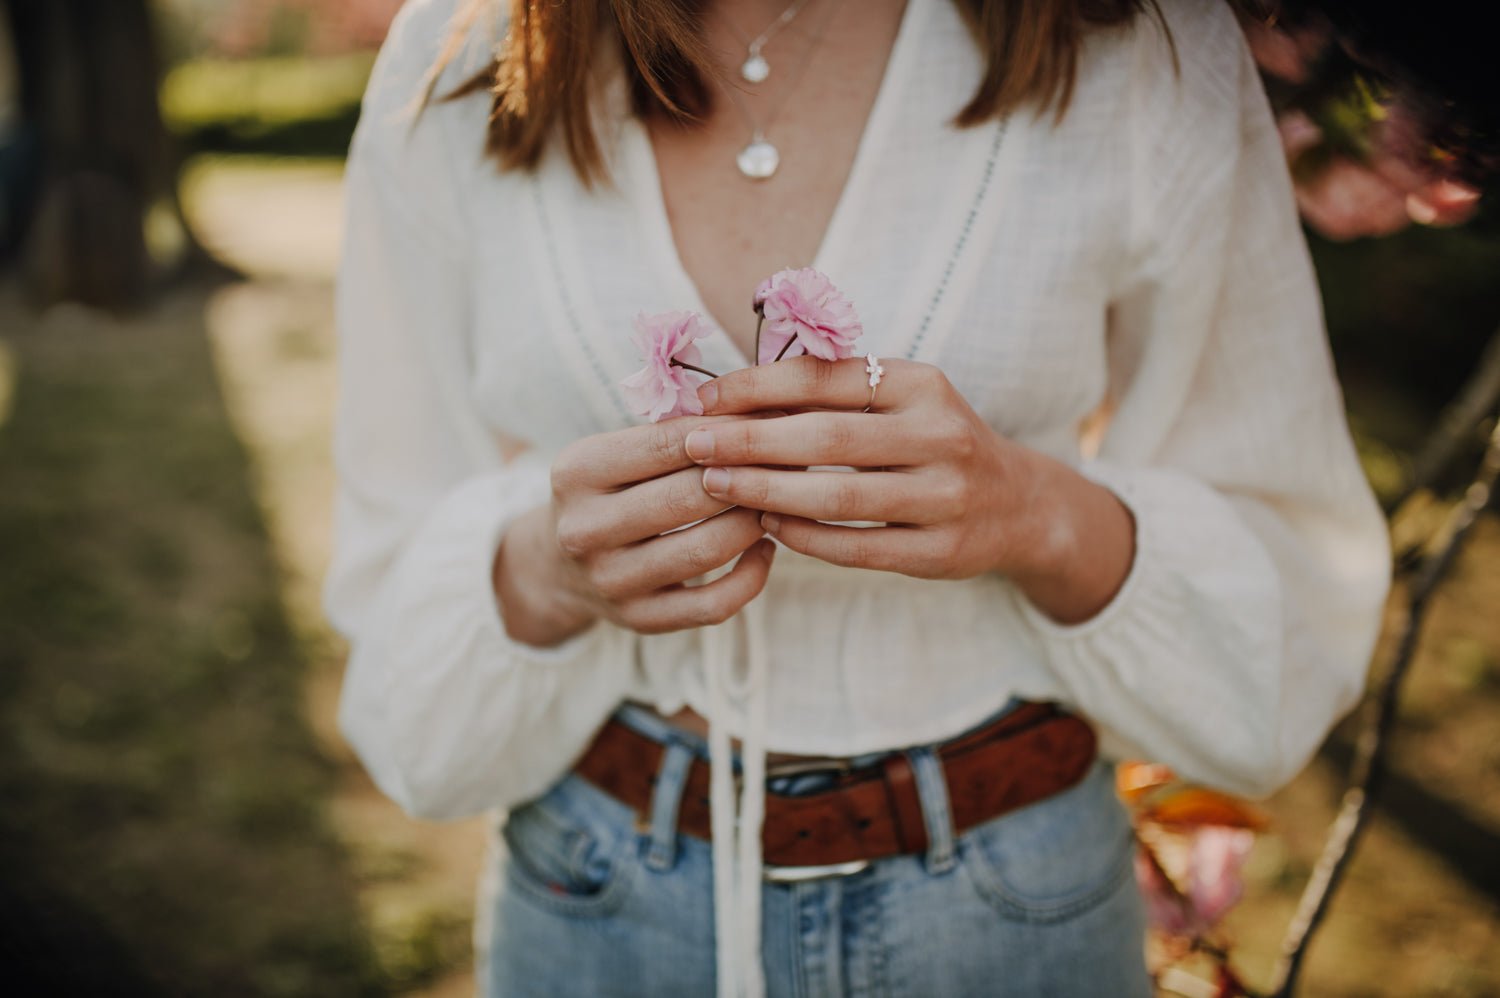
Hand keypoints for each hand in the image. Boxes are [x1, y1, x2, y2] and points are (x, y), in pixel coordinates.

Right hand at [493, 416, 774, 645]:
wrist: (558, 566)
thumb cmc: (608, 492)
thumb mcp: (615, 453)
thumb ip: (673, 434)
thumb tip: (759, 416)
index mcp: (578, 471)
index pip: (669, 442)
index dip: (729, 432)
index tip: (771, 422)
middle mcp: (585, 528)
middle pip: (689, 497)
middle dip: (748, 476)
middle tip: (789, 463)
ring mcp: (610, 580)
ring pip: (706, 550)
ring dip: (754, 523)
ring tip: (776, 502)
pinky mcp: (638, 619)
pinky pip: (713, 604)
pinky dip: (751, 576)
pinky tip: (764, 548)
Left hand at [688, 356, 1134, 623]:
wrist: (1019, 506)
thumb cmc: (932, 444)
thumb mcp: (900, 401)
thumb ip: (832, 394)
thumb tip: (730, 396)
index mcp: (922, 384)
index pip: (824, 377)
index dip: (756, 386)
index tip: (702, 397)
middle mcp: (940, 435)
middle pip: (827, 438)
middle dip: (749, 440)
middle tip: (692, 442)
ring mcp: (946, 497)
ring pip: (839, 497)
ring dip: (767, 491)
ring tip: (716, 485)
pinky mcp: (941, 551)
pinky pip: (859, 547)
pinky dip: (806, 536)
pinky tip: (766, 525)